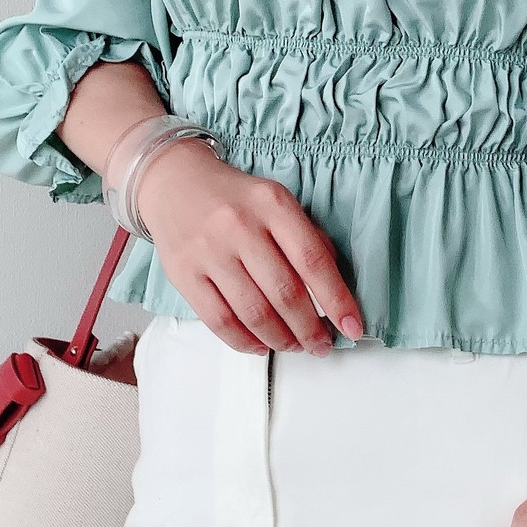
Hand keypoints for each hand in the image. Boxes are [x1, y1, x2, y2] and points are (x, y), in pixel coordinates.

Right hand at [135, 138, 363, 356]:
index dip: (337, 300)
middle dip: (310, 329)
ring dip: (281, 339)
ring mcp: (209, 251)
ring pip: (254, 313)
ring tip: (294, 345)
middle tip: (321, 343)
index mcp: (272, 204)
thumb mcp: (277, 202)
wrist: (175, 182)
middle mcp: (240, 226)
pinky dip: (244, 341)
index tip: (352, 325)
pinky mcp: (184, 274)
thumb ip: (306, 238)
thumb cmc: (235, 198)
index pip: (313, 260)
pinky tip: (260, 344)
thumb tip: (334, 288)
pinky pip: (219, 320)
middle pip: (285, 293)